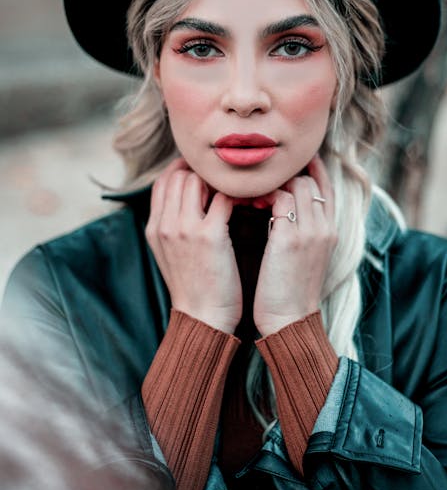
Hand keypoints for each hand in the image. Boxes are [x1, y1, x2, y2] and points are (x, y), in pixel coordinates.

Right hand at [145, 158, 241, 333]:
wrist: (203, 319)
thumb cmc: (195, 288)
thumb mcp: (170, 255)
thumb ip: (173, 226)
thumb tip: (187, 201)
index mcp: (154, 228)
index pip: (162, 181)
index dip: (183, 170)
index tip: (205, 172)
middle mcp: (164, 224)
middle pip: (178, 174)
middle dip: (203, 172)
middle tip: (226, 180)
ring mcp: (185, 228)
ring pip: (197, 178)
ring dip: (220, 181)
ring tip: (237, 190)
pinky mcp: (210, 235)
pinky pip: (224, 197)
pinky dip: (238, 195)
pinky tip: (250, 202)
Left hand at [253, 155, 336, 336]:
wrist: (289, 322)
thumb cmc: (289, 293)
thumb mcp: (304, 258)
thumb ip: (299, 232)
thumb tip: (282, 214)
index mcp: (329, 232)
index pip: (327, 188)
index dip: (313, 170)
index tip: (295, 160)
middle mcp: (324, 227)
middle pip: (311, 180)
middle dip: (285, 174)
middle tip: (258, 177)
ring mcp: (310, 231)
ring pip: (296, 184)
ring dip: (270, 183)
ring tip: (249, 192)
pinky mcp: (290, 238)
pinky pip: (279, 198)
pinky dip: (261, 195)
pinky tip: (244, 202)